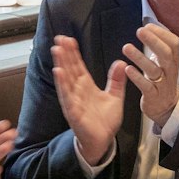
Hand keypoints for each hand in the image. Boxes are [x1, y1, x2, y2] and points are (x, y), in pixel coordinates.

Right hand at [50, 34, 127, 165]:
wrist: (103, 141)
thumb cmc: (104, 120)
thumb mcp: (114, 97)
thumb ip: (116, 80)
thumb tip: (121, 62)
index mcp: (86, 86)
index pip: (78, 66)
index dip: (73, 53)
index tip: (69, 39)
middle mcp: (77, 91)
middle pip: (70, 69)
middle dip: (65, 54)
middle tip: (60, 38)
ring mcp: (73, 101)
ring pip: (66, 80)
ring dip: (61, 65)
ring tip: (57, 50)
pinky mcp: (74, 112)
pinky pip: (67, 97)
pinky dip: (63, 85)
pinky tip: (58, 73)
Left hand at [121, 22, 178, 125]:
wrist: (166, 107)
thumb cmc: (162, 80)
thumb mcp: (165, 62)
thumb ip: (159, 46)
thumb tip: (149, 26)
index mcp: (173, 61)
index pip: (173, 43)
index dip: (162, 33)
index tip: (148, 26)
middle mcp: (170, 71)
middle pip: (166, 54)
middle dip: (154, 41)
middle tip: (140, 31)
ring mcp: (163, 84)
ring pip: (154, 70)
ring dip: (140, 58)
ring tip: (126, 48)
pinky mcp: (154, 96)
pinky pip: (146, 86)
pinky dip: (137, 77)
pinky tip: (127, 69)